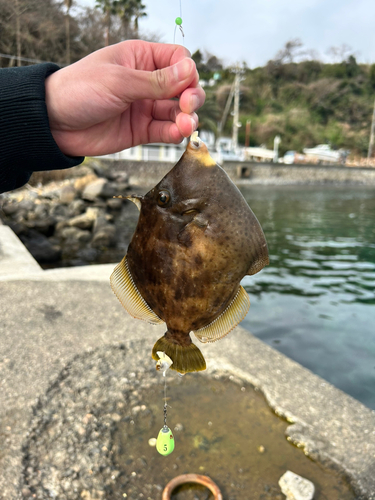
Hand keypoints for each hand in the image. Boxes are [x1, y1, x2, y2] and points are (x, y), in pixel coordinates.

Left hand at [45, 40, 204, 156]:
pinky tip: (177, 134)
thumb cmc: (79, 90)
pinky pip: (164, 131)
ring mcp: (144, 107)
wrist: (55, 123)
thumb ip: (156, 81)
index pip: (178, 59)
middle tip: (187, 107)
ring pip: (177, 112)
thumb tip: (190, 71)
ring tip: (185, 125)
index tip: (185, 85)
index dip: (187, 71)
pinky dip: (174, 133)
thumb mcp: (119, 81)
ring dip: (186, 118)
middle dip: (191, 97)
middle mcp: (146, 82)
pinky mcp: (141, 130)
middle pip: (183, 87)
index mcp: (140, 58)